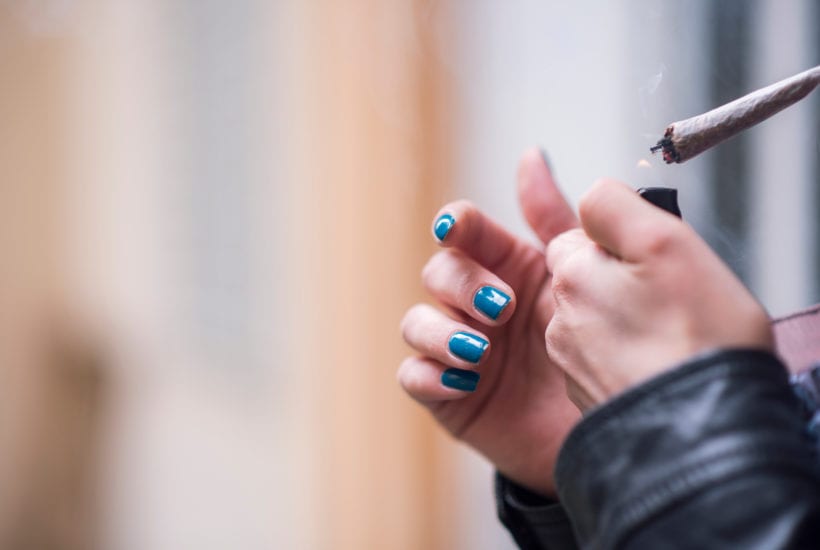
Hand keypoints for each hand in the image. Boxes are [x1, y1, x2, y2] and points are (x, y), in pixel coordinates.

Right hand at [399, 149, 580, 496]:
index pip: (462, 231)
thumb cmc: (598, 343)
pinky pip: (412, 376)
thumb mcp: (578, 273)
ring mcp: (457, 349)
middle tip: (503, 307)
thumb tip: (530, 156)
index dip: (454, 224)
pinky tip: (466, 382)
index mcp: (504, 267)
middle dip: (461, 285)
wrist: (614, 423)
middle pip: (437, 272)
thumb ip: (551, 216)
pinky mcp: (449, 395)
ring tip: (481, 351)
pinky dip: (430, 375)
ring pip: (415, 322)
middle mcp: (475, 305)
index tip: (455, 228)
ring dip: (440, 331)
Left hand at [545, 179, 773, 410]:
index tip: (650, 259)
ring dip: (627, 318)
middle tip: (669, 298)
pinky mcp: (588, 396)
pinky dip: (629, 357)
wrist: (701, 432)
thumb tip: (590, 198)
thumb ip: (614, 207)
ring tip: (670, 336)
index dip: (619, 242)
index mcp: (571, 276)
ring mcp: (572, 362)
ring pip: (597, 318)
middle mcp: (559, 320)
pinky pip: (606, 359)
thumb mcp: (664, 242)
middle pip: (586, 278)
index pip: (578, 235)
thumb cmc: (696, 339)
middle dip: (622, 280)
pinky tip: (660, 364)